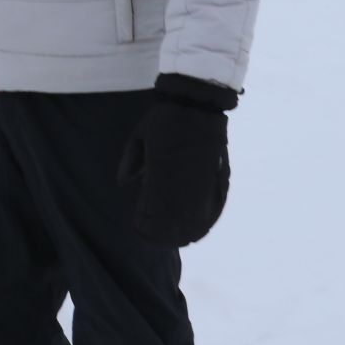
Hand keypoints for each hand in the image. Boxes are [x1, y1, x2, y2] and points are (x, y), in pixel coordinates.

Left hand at [118, 75, 234, 245]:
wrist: (196, 104)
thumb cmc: (164, 119)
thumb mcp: (139, 137)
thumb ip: (131, 161)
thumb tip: (124, 184)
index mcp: (161, 176)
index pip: (151, 214)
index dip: (144, 227)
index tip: (137, 229)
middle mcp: (184, 185)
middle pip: (173, 225)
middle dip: (160, 236)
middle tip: (150, 238)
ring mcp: (204, 185)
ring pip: (195, 223)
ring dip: (182, 235)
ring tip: (172, 240)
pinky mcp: (221, 180)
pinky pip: (215, 211)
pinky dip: (204, 225)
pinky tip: (195, 234)